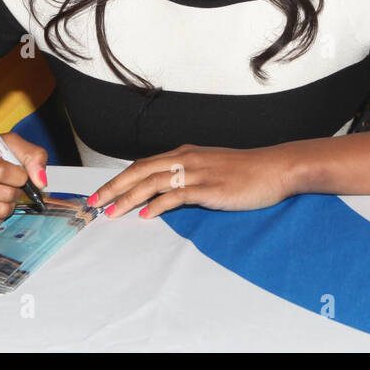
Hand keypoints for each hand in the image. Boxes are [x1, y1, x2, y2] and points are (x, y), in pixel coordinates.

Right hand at [0, 132, 46, 230]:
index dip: (20, 175)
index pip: (2, 172)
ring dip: (8, 204)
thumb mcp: (6, 143)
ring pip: (0, 212)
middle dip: (15, 190)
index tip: (19, 173)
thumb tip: (41, 182)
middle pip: (5, 194)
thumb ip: (32, 155)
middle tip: (9, 183)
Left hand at [90, 144, 294, 219]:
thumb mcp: (210, 168)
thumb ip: (187, 175)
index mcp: (184, 154)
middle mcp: (186, 159)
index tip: (101, 193)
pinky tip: (146, 216)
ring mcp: (197, 172)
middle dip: (114, 187)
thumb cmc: (246, 171)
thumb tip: (165, 193)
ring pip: (153, 182)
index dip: (119, 179)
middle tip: (93, 202)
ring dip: (128, 197)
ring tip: (111, 211)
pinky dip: (158, 205)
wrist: (275, 168)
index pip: (143, 164)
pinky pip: (177, 195)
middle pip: (140, 170)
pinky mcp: (209, 188)